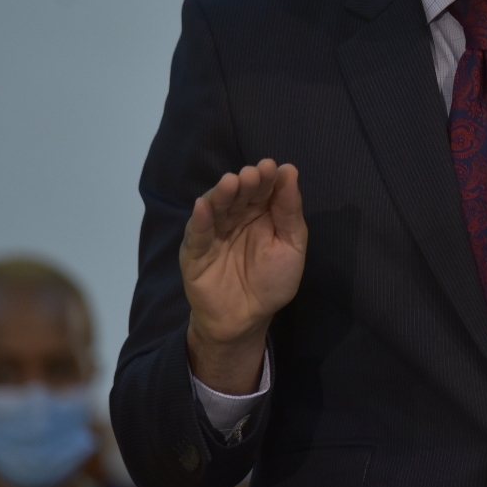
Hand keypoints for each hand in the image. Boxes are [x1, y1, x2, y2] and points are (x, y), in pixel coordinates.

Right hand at [181, 159, 306, 393]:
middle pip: (239, 195)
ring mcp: (213, 233)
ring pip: (217, 208)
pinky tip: (204, 206)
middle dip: (245, 183)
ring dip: (222, 194)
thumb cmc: (272, 282)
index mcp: (261, 213)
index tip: (271, 167)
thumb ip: (289, 212)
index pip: (263, 190)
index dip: (266, 178)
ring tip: (231, 182)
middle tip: (252, 173)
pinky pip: (197, 234)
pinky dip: (200, 220)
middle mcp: (236, 217)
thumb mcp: (291, 246)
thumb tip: (289, 171)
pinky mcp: (195, 252)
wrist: (247, 319)